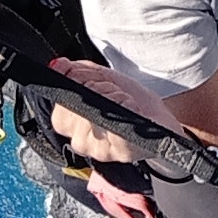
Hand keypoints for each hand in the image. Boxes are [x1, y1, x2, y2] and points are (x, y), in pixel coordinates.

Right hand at [50, 59, 179, 217]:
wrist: (159, 120)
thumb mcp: (100, 78)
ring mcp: (101, 151)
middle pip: (74, 115)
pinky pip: (114, 129)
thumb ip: (76, 70)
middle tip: (110, 88)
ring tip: (123, 96)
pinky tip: (130, 104)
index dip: (74, 91)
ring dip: (110, 97)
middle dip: (94, 90)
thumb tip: (58, 65)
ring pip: (92, 118)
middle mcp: (83, 143)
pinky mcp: (123, 152)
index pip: (59, 115)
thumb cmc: (129, 101)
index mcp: (73, 127)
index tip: (91, 81)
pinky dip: (123, 108)